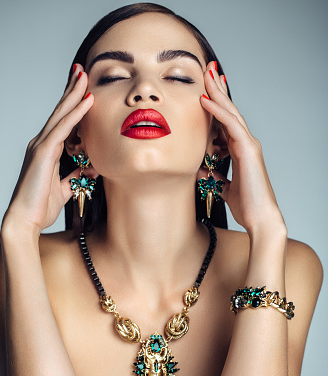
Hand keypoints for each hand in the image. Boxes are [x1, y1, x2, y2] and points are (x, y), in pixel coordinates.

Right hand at [2, 64, 96, 237]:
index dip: (72, 104)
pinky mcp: (43, 153)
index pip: (62, 122)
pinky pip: (63, 129)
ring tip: (85, 76)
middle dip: (72, 90)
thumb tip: (93, 168)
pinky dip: (76, 114)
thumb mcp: (64, 188)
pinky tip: (87, 101)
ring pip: (61, 115)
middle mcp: (42, 144)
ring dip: (74, 94)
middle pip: (60, 112)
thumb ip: (76, 175)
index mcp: (47, 150)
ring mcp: (41, 146)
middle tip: (82, 71)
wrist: (25, 220)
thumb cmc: (40, 206)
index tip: (83, 88)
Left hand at [200, 61, 285, 237]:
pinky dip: (217, 112)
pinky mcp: (248, 150)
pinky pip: (231, 126)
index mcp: (240, 150)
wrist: (261, 219)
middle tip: (207, 69)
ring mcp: (248, 145)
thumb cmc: (247, 205)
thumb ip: (215, 176)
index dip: (216, 104)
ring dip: (216, 92)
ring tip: (206, 74)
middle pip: (229, 111)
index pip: (225, 121)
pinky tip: (205, 100)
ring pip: (230, 113)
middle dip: (217, 89)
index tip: (204, 88)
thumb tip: (202, 170)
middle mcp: (245, 143)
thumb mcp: (224, 187)